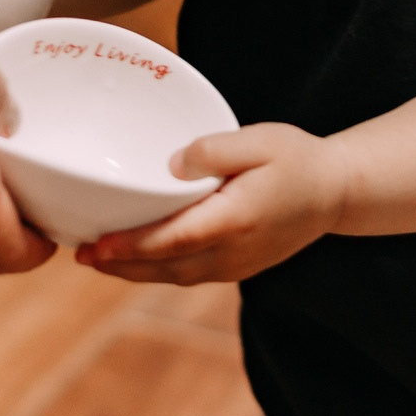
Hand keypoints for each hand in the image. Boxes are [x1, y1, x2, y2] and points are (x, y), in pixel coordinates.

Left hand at [79, 123, 343, 283]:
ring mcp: (235, 266)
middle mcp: (232, 252)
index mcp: (235, 220)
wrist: (336, 193)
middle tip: (79, 253)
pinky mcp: (236, 267)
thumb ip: (214, 150)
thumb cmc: (298, 159)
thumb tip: (172, 165)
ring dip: (134, 271)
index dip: (130, 246)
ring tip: (97, 259)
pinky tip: (135, 259)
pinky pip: (187, 274)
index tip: (95, 245)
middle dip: (120, 264)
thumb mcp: (260, 139)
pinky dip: (156, 270)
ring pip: (173, 276)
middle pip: (164, 267)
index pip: (172, 239)